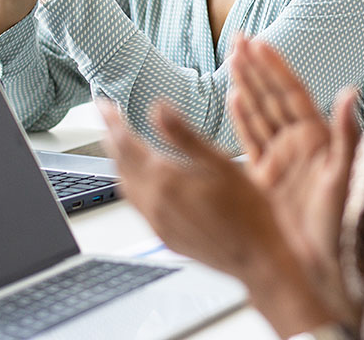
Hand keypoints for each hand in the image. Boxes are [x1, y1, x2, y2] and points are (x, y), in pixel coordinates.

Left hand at [100, 100, 337, 337]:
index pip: (126, 144)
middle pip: (120, 165)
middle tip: (107, 119)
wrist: (260, 259)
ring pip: (125, 187)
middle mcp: (155, 204)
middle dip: (111, 139)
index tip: (103, 105)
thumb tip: (158, 108)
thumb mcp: (222, 163)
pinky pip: (137, 206)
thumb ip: (185, 135)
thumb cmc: (250, 211)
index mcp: (166, 181)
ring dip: (119, 162)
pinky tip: (144, 180)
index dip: (112, 121)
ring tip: (121, 145)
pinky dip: (132, 184)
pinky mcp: (165, 237)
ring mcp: (157, 224)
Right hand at [228, 35, 359, 323]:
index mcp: (317, 139)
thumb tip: (350, 92)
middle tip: (239, 39)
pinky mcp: (266, 178)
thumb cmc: (339, 225)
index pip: (292, 94)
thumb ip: (346, 133)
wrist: (320, 265)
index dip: (276, 68)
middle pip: (273, 96)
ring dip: (247, 85)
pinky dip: (242, 118)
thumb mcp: (345, 176)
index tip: (261, 43)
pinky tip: (234, 98)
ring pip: (260, 113)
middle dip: (256, 67)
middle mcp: (298, 144)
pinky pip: (251, 140)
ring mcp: (281, 159)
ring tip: (233, 58)